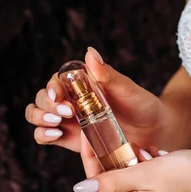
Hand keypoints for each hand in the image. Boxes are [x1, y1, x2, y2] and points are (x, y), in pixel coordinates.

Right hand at [25, 47, 164, 151]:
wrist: (153, 130)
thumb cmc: (141, 105)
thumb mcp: (127, 89)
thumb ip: (107, 74)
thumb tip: (90, 52)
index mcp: (80, 84)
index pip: (56, 81)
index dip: (52, 87)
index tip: (59, 95)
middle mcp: (69, 100)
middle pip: (41, 98)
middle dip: (46, 105)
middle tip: (66, 113)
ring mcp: (67, 120)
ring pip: (37, 116)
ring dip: (40, 118)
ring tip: (57, 125)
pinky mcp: (69, 139)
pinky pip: (45, 137)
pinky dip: (43, 135)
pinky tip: (56, 135)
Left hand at [72, 134, 190, 191]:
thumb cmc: (189, 175)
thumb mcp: (148, 174)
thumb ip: (115, 180)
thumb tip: (80, 188)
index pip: (96, 179)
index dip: (90, 156)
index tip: (89, 132)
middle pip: (108, 174)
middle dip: (107, 152)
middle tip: (105, 128)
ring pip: (124, 168)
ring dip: (126, 152)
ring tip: (132, 137)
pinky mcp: (158, 184)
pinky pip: (140, 167)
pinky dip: (142, 155)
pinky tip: (152, 148)